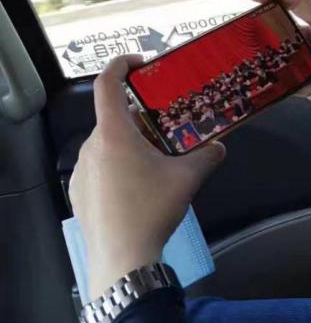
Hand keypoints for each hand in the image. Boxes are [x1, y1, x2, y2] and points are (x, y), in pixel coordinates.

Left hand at [69, 54, 225, 299]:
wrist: (122, 258)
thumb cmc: (152, 208)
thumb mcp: (187, 179)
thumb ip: (207, 156)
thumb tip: (220, 146)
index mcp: (114, 133)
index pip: (108, 83)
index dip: (121, 65)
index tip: (141, 63)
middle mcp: (91, 146)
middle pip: (113, 118)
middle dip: (139, 118)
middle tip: (166, 128)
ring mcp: (81, 171)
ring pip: (107, 146)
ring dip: (129, 146)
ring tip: (155, 164)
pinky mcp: (79, 194)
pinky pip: (99, 169)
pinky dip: (117, 169)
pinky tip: (138, 191)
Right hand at [246, 0, 310, 131]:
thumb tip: (286, 86)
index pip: (299, 3)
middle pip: (281, 27)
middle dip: (258, 27)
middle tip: (232, 33)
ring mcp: (308, 56)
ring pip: (278, 52)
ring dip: (260, 56)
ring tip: (234, 60)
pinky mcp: (304, 75)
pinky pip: (282, 74)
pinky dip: (267, 78)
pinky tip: (251, 83)